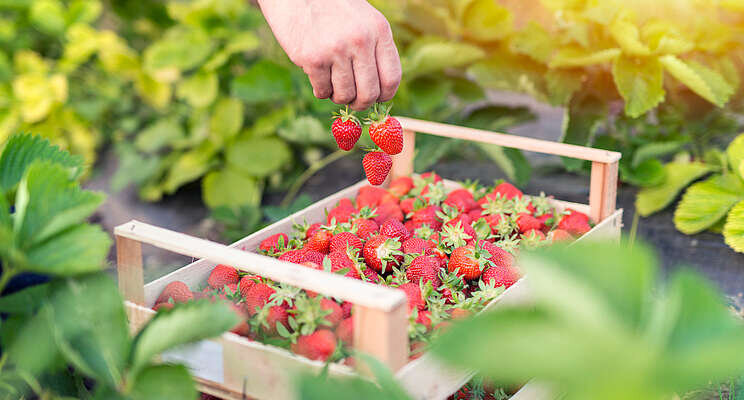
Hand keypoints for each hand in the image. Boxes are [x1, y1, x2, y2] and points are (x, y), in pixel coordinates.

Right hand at [257, 0, 400, 109]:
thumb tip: (381, 91)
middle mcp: (361, 40)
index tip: (376, 98)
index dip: (384, 95)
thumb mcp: (364, 20)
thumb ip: (375, 49)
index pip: (391, 78)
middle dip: (361, 103)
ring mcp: (336, 49)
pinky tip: (318, 76)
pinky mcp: (313, 58)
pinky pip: (322, 91)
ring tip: (333, 83)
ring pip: (345, 95)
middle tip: (353, 101)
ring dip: (338, 96)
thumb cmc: (332, 9)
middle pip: (369, 93)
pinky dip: (321, 90)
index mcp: (379, 30)